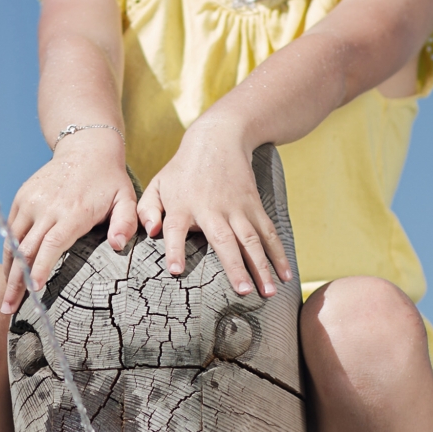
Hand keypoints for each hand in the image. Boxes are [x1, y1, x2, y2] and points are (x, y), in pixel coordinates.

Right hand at [1, 133, 137, 314]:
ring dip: (7, 271)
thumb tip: (118, 246)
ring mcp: (31, 201)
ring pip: (12, 242)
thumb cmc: (109, 180)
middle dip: (16, 282)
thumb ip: (125, 223)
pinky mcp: (22, 197)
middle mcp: (47, 207)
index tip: (33, 290)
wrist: (85, 148)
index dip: (40, 268)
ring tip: (5, 298)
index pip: (51, 245)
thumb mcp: (126, 198)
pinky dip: (8, 252)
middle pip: (26, 250)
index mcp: (72, 212)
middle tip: (8, 308)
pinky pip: (10, 229)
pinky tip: (9, 272)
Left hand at [138, 118, 291, 299]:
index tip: (176, 270)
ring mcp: (237, 209)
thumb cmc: (183, 169)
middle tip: (243, 291)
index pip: (175, 229)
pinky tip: (285, 274)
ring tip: (268, 292)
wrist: (219, 139)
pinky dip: (278, 254)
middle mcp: (212, 210)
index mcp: (183, 206)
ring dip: (261, 267)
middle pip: (223, 240)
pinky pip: (268, 233)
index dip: (175, 249)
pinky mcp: (254, 207)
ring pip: (251, 241)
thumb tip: (150, 232)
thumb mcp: (158, 184)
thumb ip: (147, 210)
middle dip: (234, 266)